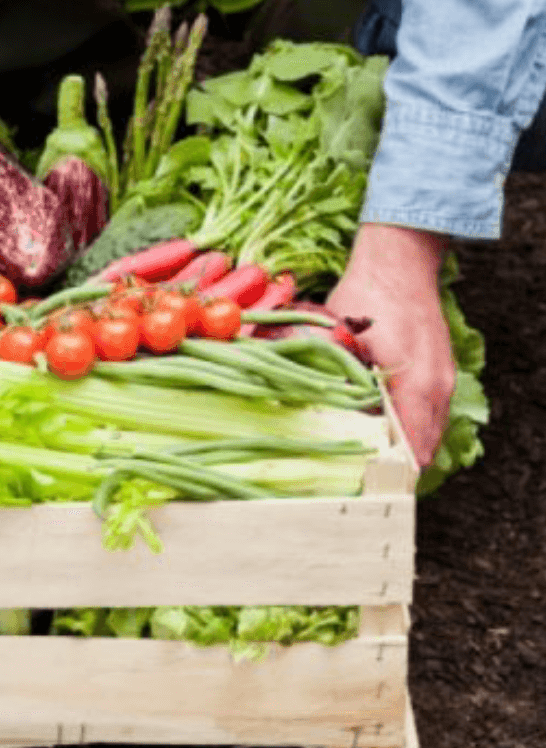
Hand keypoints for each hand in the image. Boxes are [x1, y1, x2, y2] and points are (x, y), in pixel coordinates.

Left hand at [325, 223, 454, 467]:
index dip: (384, 472)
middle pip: (422, 448)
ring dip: (399, 445)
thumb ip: (330, 373)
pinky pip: (428, 412)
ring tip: (364, 457)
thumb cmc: (368, 296)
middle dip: (390, 464)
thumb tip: (305, 404)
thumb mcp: (340, 338)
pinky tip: (377, 424)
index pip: (409, 450)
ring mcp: (443, 380)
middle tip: (356, 477)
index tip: (359, 486)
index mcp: (415, 387)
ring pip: (426, 431)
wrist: (399, 261)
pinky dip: (407, 424)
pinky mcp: (439, 371)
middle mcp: (437, 390)